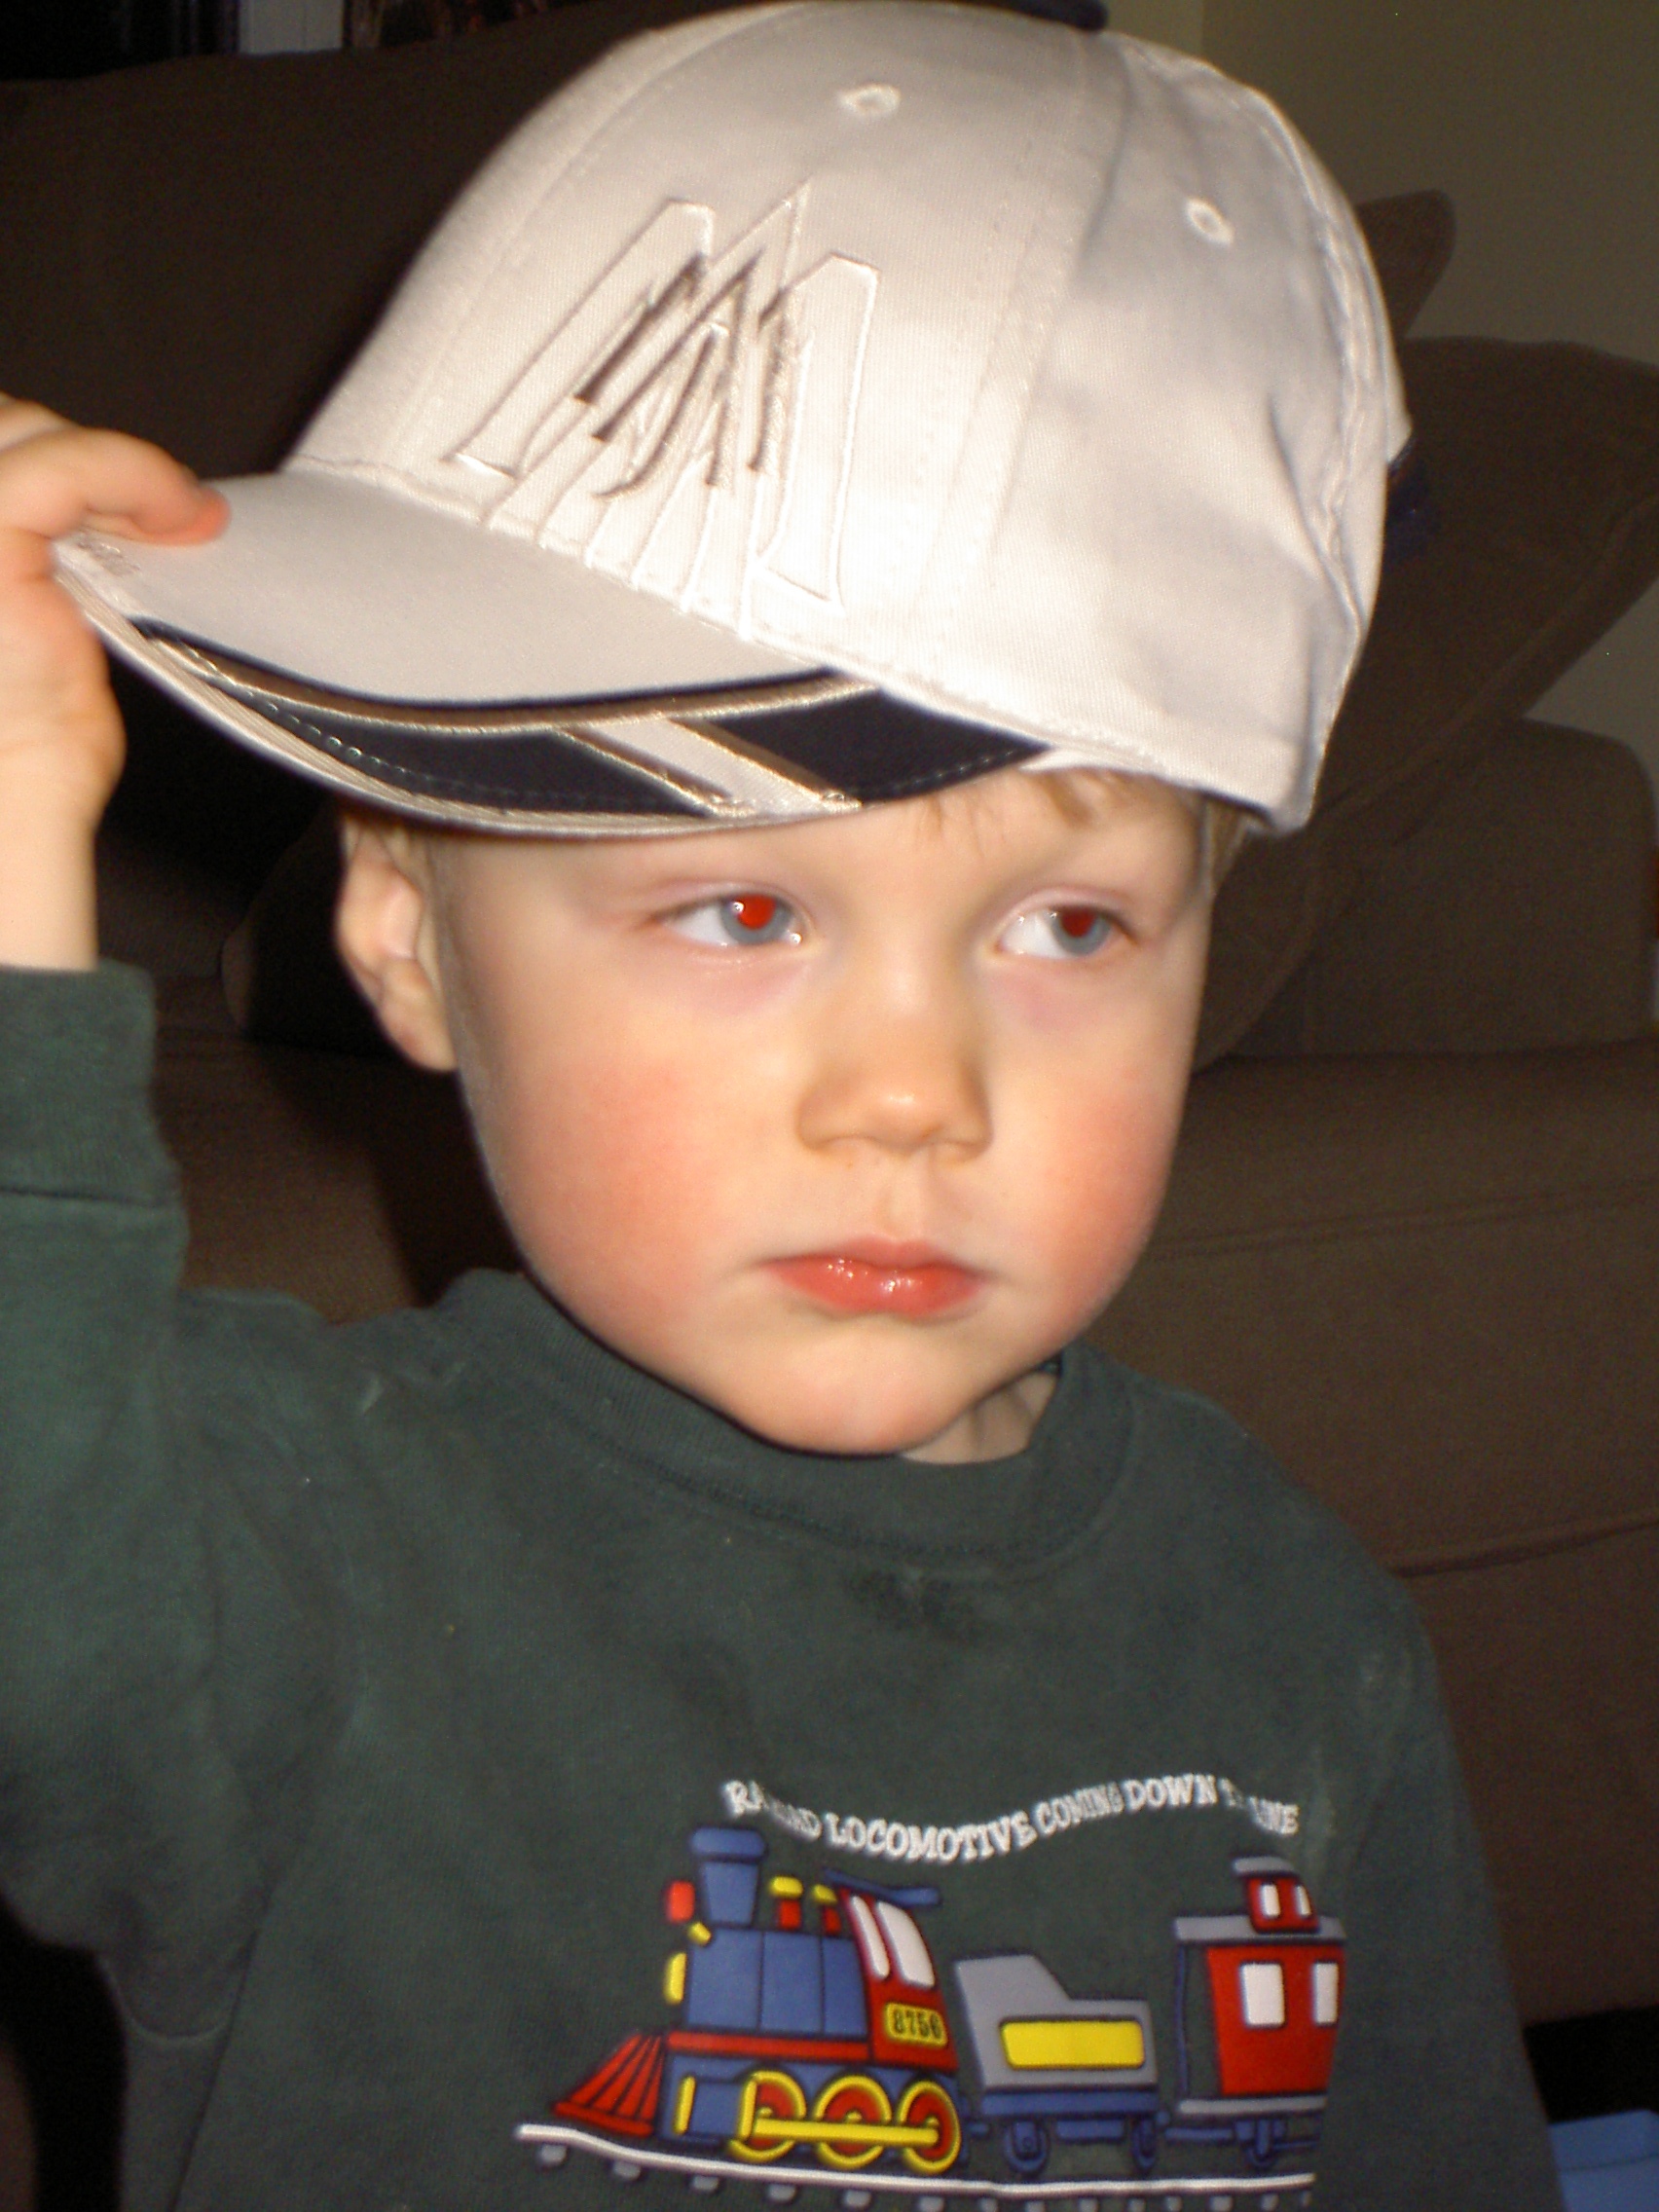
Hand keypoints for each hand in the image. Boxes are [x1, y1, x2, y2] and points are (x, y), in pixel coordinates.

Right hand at [0, 400, 225, 967]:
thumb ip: (46, 537)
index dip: (57, 451)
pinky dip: (134, 477)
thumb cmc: (26, 727)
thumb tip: (107, 501)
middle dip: (84, 455)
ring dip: (114, 466)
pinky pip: (66, 468)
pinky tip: (178, 516)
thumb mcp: (33, 601)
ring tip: (172, 520)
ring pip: (27, 429)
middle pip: (2, 422)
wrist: (15, 792)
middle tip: (162, 514)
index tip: (144, 496)